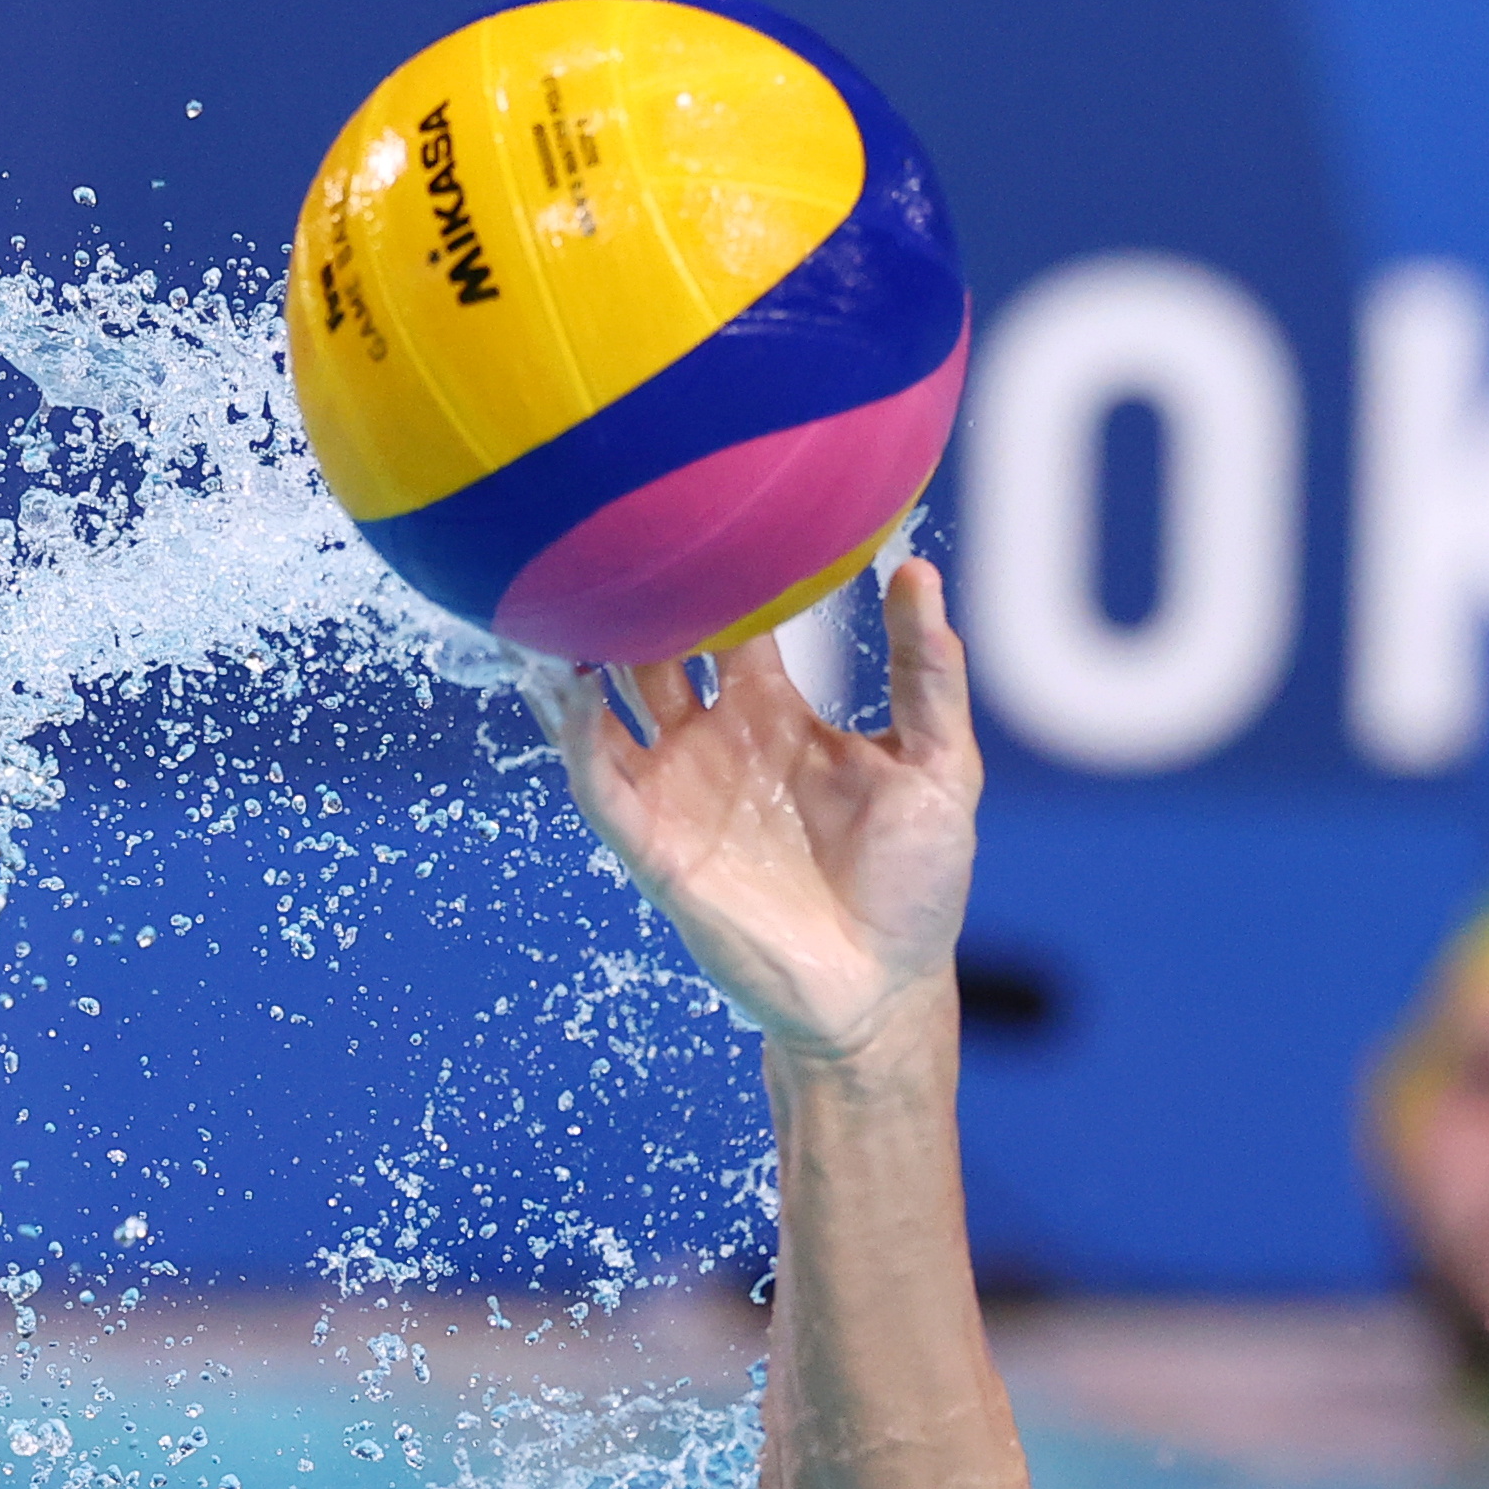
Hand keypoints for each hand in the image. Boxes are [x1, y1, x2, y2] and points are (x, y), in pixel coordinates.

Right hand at [525, 560, 983, 1065]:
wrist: (879, 991)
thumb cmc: (915, 882)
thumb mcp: (938, 767)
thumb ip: (927, 675)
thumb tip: (918, 568)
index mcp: (774, 709)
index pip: (732, 618)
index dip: (717, 566)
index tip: (701, 497)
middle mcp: (714, 739)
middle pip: (652, 645)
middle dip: (630, 591)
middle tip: (607, 518)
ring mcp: (678, 789)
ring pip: (604, 701)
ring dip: (576, 648)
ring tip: (550, 582)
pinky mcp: (655, 844)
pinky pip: (599, 780)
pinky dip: (574, 732)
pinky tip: (563, 683)